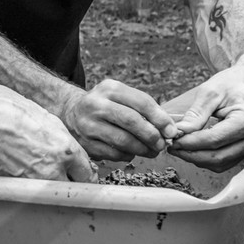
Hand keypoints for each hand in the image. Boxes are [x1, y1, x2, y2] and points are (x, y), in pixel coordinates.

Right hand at [0, 82, 95, 182]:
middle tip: (66, 179)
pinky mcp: (14, 188)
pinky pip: (28, 192)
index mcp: (66, 150)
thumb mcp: (48, 120)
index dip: (85, 176)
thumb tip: (74, 156)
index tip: (81, 177)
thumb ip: (66, 142)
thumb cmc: (10, 112)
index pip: (88, 175)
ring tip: (39, 175)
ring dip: (49, 188)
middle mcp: (52, 170)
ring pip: (51, 195)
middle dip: (71, 185)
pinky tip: (19, 171)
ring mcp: (32, 182)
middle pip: (73, 190)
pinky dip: (27, 186)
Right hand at [61, 79, 179, 160]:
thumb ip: (144, 109)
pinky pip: (114, 153)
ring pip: (123, 140)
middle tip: (162, 144)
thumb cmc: (105, 106)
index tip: (172, 131)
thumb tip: (169, 130)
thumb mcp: (121, 97)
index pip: (141, 102)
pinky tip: (131, 152)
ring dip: (143, 149)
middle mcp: (95, 104)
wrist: (71, 113)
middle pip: (132, 121)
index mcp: (109, 88)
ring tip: (151, 151)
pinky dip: (128, 155)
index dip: (160, 118)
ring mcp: (88, 124)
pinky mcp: (85, 143)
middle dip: (152, 136)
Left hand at [164, 56, 243, 170]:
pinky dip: (209, 157)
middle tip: (172, 147)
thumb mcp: (211, 91)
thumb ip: (196, 114)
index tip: (171, 140)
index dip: (189, 143)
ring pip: (222, 163)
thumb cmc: (234, 81)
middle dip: (191, 154)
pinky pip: (228, 160)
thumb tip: (179, 132)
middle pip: (218, 157)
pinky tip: (195, 148)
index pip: (213, 140)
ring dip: (199, 159)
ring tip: (180, 148)